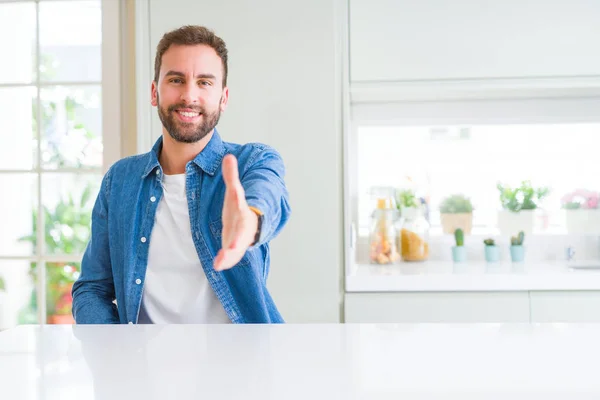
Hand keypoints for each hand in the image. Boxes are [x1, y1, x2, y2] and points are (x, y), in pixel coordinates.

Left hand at [213, 154, 258, 270]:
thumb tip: (229, 156)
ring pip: (236, 249)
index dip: (239, 204)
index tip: (236, 201)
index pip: (241, 208)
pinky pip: (230, 256)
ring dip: (229, 256)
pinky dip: (225, 261)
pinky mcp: (234, 249)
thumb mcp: (234, 192)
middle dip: (237, 242)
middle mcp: (244, 228)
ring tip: (220, 263)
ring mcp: (239, 240)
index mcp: (243, 212)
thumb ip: (231, 176)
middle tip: (231, 249)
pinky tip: (218, 265)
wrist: (249, 225)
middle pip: (241, 235)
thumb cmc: (239, 209)